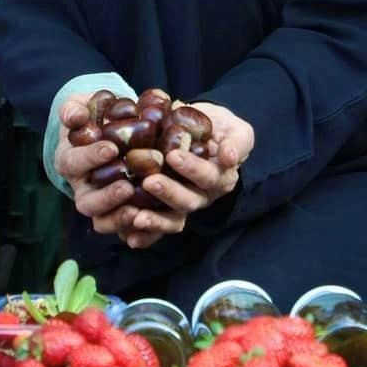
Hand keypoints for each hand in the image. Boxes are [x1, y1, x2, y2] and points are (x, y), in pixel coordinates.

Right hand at [53, 94, 139, 237]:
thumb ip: (74, 109)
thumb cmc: (93, 117)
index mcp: (70, 161)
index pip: (74, 163)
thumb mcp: (80, 107)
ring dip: (119, 217)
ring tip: (137, 209)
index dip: (90, 157)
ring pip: (102, 220)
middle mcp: (82, 187)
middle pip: (87, 202)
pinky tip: (150, 221)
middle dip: (106, 196)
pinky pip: (123, 228)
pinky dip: (134, 229)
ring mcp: (100, 202)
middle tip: (126, 186)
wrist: (106, 129)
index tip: (111, 148)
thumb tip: (75, 116)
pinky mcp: (119, 211)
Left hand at [123, 101, 254, 249]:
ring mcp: (184, 203)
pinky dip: (144, 234)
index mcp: (221, 177)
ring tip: (136, 216)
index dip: (192, 169)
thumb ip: (237, 142)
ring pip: (173, 218)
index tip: (173, 155)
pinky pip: (158, 227)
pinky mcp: (167, 209)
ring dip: (155, 220)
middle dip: (169, 193)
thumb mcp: (237, 131)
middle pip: (188, 201)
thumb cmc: (221, 129)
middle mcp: (203, 195)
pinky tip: (129, 237)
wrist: (203, 131)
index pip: (208, 177)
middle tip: (149, 181)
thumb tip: (229, 156)